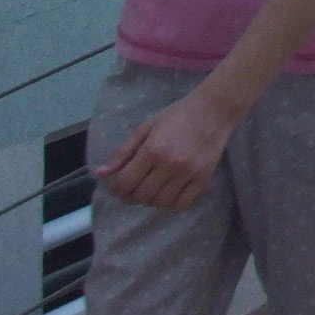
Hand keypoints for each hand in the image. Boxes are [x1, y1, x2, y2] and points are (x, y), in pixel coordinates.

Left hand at [98, 84, 238, 210]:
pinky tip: (167, 193)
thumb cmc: (177, 115)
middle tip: (132, 188)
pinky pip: (181, 204)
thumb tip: (100, 174)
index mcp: (152, 150)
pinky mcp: (203, 178)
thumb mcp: (145, 128)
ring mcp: (188, 173)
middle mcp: (170, 164)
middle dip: (130, 196)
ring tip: (150, 189)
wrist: (214, 110)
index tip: (118, 184)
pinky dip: (170, 203)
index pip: (125, 183)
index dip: (116, 188)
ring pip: (159, 203)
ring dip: (149, 200)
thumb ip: (123, 152)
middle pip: (140, 196)